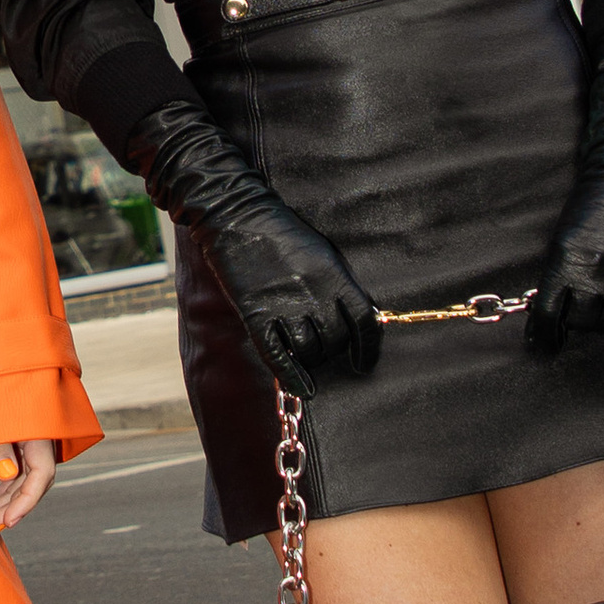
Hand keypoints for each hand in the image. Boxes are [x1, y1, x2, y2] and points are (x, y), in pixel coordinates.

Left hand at [0, 439, 58, 532]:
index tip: (8, 520)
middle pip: (34, 481)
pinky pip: (19, 470)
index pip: (43, 472)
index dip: (27, 501)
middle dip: (13, 506)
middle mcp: (40, 440)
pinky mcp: (21, 442)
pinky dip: (7, 487)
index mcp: (40, 434)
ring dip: (8, 499)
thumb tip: (5, 473)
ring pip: (25, 479)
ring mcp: (32, 441)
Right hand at [127, 94, 379, 383]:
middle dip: (333, 349)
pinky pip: (279, 355)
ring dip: (311, 358)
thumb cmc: (280, 232)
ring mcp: (282, 305)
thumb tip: (357, 317)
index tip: (366, 362)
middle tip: (323, 346)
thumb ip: (338, 284)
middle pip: (335, 340)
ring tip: (305, 351)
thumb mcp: (320, 251)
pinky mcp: (255, 313)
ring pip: (309, 350)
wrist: (234, 215)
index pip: (363, 321)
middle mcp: (312, 293)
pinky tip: (304, 388)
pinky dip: (293, 376)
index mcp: (333, 273)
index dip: (369, 348)